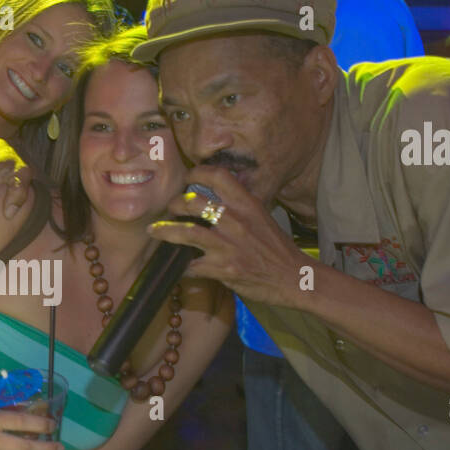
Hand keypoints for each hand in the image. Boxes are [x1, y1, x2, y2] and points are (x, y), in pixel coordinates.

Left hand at [147, 166, 308, 307]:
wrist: (294, 277)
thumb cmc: (277, 248)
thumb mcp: (261, 218)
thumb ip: (239, 207)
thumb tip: (212, 200)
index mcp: (247, 204)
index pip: (218, 176)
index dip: (198, 172)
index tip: (187, 177)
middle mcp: (237, 221)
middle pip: (193, 202)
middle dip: (175, 204)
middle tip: (170, 208)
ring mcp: (229, 246)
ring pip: (187, 232)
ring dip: (166, 231)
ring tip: (154, 231)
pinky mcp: (224, 269)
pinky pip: (192, 266)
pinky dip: (181, 266)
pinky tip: (178, 266)